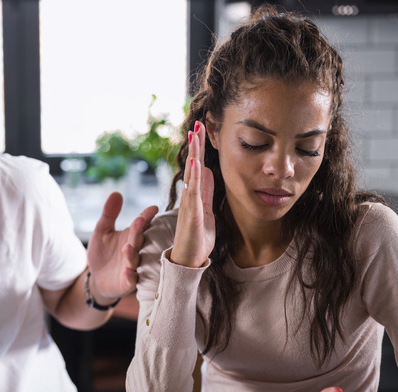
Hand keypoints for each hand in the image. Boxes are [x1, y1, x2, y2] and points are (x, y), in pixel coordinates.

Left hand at [87, 192, 157, 303]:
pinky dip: (130, 276)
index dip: (146, 216)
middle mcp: (135, 251)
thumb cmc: (103, 253)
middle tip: (140, 221)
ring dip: (132, 254)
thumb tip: (116, 193)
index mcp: (131, 236)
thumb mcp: (102, 231)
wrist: (97, 279)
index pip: (141, 224)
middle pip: (138, 239)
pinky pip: (130, 280)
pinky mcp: (126, 282)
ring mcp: (132, 267)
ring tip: (127, 247)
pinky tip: (127, 271)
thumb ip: (109, 214)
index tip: (153, 208)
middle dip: (139, 231)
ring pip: (135, 260)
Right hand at [170, 120, 214, 267]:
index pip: (197, 167)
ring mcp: (189, 204)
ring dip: (193, 153)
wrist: (188, 262)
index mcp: (195, 196)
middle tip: (197, 124)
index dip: (199, 149)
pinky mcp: (191, 214)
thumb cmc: (196, 240)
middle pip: (192, 166)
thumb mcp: (207, 212)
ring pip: (191, 174)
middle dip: (195, 145)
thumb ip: (207, 193)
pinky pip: (193, 191)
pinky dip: (194, 175)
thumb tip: (209, 172)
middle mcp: (189, 197)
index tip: (200, 132)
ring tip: (194, 134)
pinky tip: (195, 161)